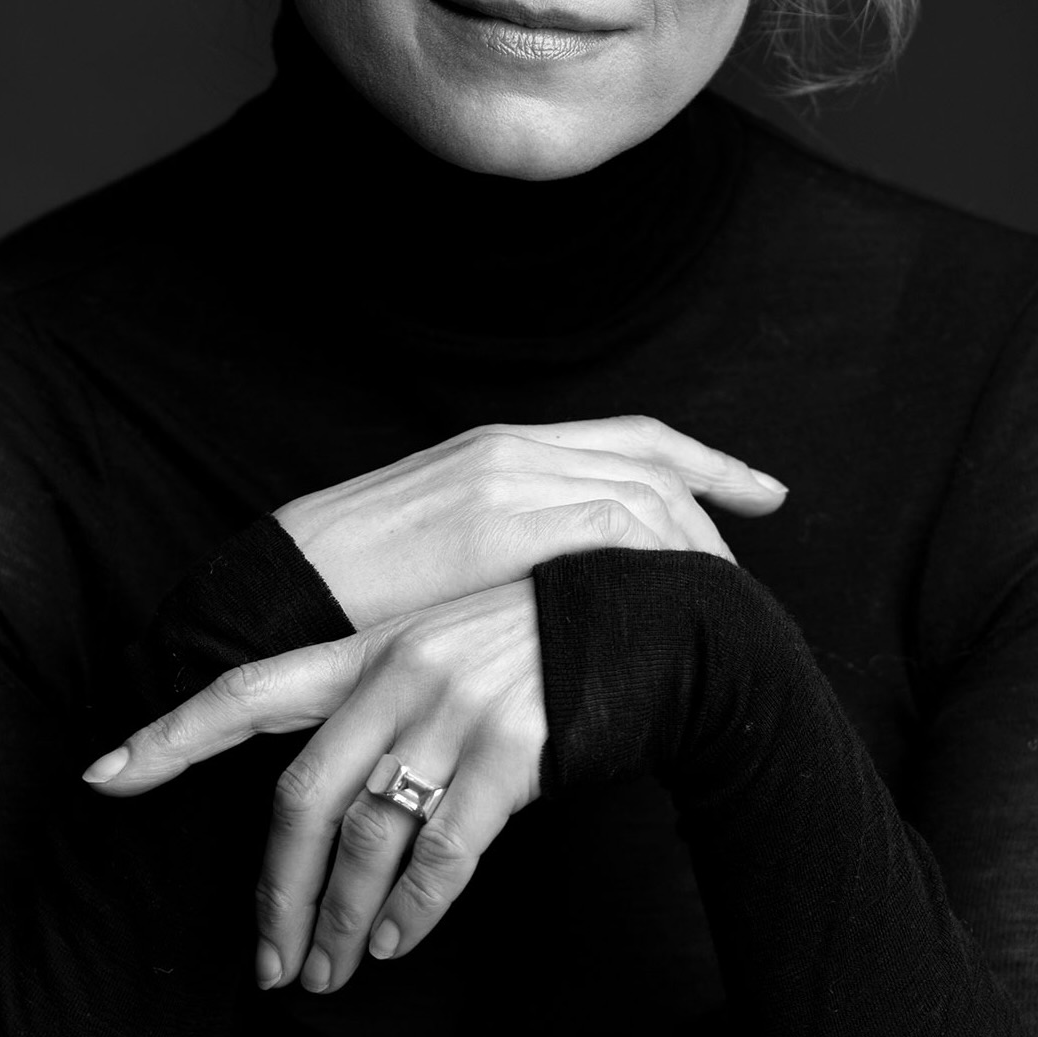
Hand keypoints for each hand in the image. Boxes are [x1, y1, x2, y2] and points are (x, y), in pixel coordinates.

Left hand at [84, 581, 545, 994]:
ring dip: (344, 919)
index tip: (104, 777)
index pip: (247, 690)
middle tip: (271, 965)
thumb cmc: (538, 644)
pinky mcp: (506, 751)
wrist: (642, 626)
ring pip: (366, 836)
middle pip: (301, 798)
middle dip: (277, 894)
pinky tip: (400, 938)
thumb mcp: (445, 645)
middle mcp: (398, 673)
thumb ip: (382, 703)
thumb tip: (337, 811)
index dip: (171, 735)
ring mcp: (451, 710)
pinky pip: (442, 852)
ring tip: (335, 971)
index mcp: (370, 646)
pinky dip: (415, 908)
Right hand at [274, 415, 785, 626]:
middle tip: (751, 565)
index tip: (762, 492)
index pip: (628, 437)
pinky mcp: (493, 524)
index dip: (706, 461)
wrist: (275, 596)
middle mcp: (509, 447)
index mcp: (498, 446)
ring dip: (692, 543)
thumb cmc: (351, 590)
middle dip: (714, 508)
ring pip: (639, 491)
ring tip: (724, 600)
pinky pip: (606, 525)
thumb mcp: (440, 547)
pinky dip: (654, 555)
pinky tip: (677, 598)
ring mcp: (501, 479)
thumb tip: (574, 583)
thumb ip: (508, 542)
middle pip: (648, 461)